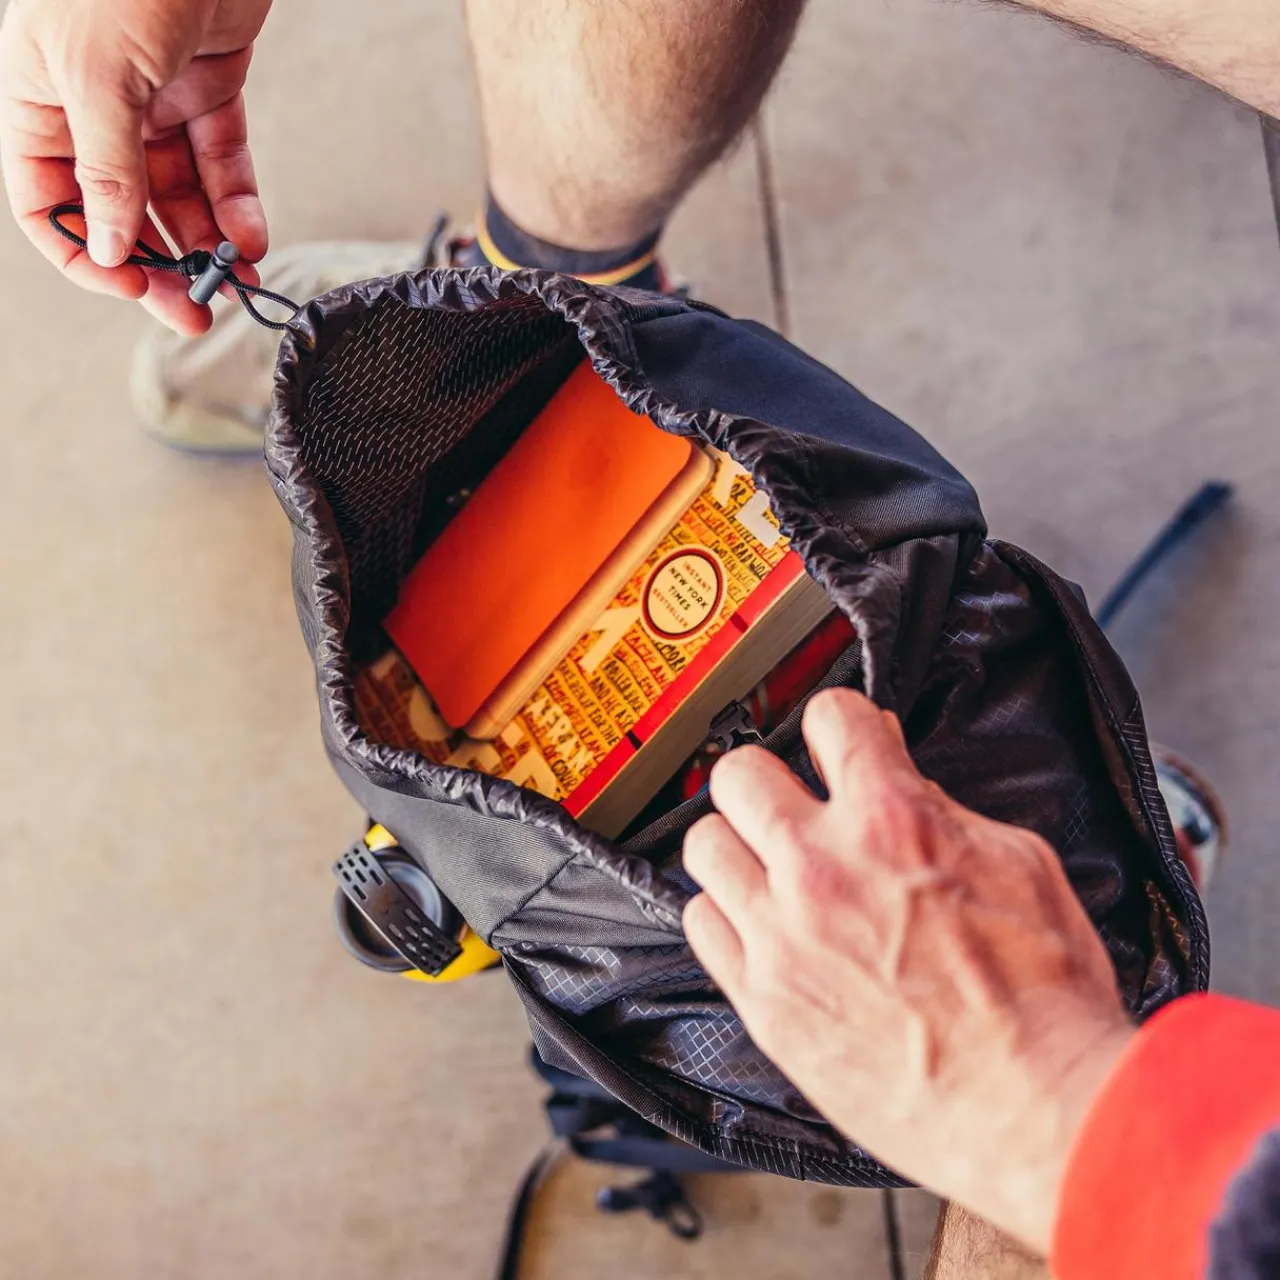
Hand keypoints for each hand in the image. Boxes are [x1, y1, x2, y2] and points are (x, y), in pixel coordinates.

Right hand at [0, 0, 271, 333]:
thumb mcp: (97, 75)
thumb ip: (107, 167)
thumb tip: (112, 245)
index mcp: (38, 104)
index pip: (50, 204)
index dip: (89, 253)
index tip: (131, 287)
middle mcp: (92, 109)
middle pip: (121, 211)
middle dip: (158, 264)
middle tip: (194, 310)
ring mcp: (151, 100)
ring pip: (176, 194)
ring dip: (204, 244)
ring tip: (234, 282)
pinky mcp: (206, 86)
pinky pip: (221, 161)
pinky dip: (236, 204)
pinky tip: (249, 240)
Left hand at [682, 688, 1134, 1254]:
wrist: (1040, 1108)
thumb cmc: (1045, 998)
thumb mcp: (1020, 864)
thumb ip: (943, 809)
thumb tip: (900, 777)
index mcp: (894, 820)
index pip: (828, 716)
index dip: (837, 723)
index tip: (837, 741)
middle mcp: (821, 867)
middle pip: (738, 772)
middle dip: (769, 777)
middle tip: (790, 802)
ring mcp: (781, 934)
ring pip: (704, 844)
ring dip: (737, 845)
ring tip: (766, 866)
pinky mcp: (762, 999)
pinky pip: (701, 925)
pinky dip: (726, 916)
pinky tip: (759, 926)